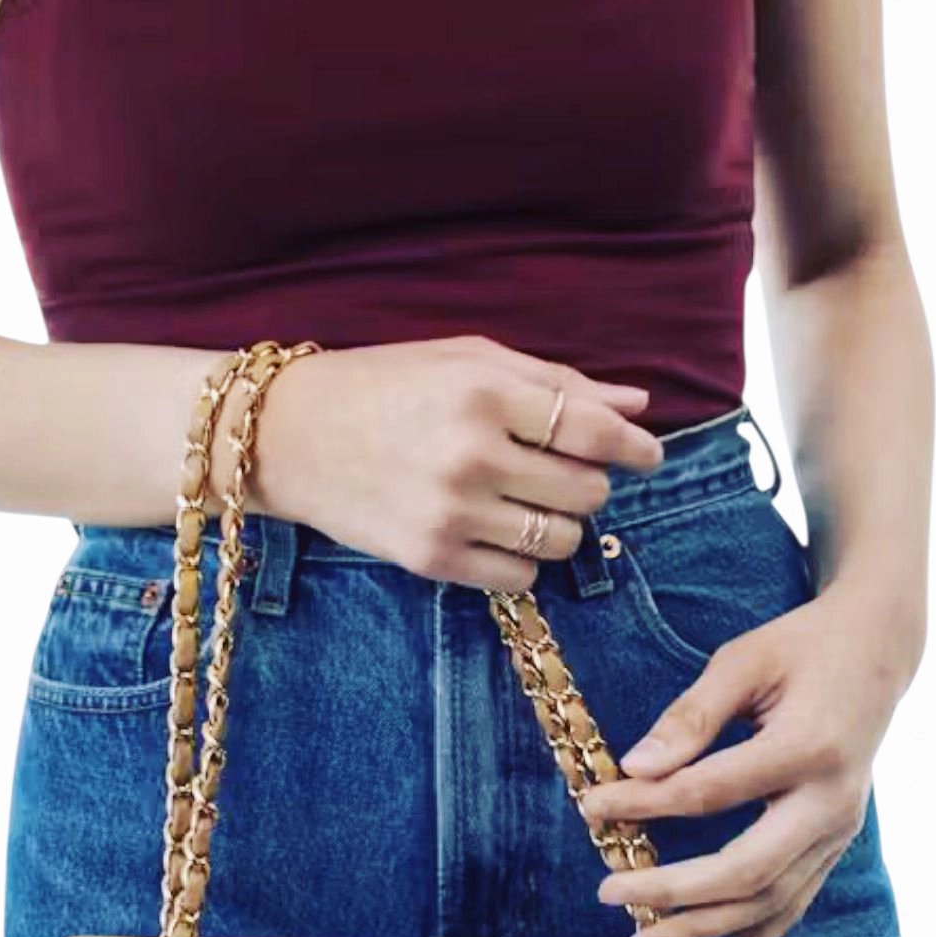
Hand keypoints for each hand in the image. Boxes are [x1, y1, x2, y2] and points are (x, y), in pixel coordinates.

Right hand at [238, 334, 663, 589]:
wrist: (288, 437)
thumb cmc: (385, 386)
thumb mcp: (466, 360)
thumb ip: (553, 383)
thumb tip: (635, 406)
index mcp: (483, 392)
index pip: (591, 430)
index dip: (633, 447)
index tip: (647, 454)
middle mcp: (470, 455)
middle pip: (585, 491)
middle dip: (588, 484)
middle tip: (561, 472)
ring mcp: (450, 513)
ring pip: (561, 541)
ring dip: (560, 526)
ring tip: (526, 503)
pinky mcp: (430, 559)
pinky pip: (520, 576)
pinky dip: (523, 559)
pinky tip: (496, 531)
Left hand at [578, 573, 922, 936]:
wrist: (879, 651)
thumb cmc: (801, 647)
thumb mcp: (744, 661)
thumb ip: (691, 715)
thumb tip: (636, 767)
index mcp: (808, 746)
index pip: (711, 790)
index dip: (645, 803)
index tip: (593, 806)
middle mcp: (832, 800)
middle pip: (748, 866)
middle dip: (674, 889)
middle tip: (609, 893)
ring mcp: (841, 829)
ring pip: (772, 898)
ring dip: (706, 930)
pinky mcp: (838, 842)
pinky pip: (796, 902)